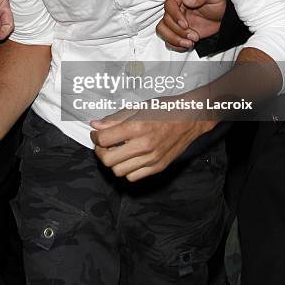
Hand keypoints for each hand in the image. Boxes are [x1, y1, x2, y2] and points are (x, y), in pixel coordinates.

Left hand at [90, 105, 214, 181]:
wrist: (190, 118)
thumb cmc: (165, 110)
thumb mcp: (138, 108)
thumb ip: (115, 119)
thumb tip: (96, 125)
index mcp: (137, 127)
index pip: (103, 139)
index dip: (95, 137)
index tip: (96, 134)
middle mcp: (144, 145)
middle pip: (108, 160)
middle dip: (101, 152)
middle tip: (103, 144)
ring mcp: (151, 159)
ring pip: (118, 171)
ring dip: (113, 162)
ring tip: (117, 151)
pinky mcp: (158, 167)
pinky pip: (133, 177)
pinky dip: (127, 169)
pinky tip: (129, 158)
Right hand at [157, 0, 226, 50]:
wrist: (223, 18)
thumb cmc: (218, 4)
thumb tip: (187, 0)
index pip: (169, 5)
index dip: (175, 16)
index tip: (185, 24)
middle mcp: (175, 9)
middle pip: (165, 20)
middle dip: (179, 32)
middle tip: (194, 36)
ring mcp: (175, 22)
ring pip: (162, 30)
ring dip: (174, 39)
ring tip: (190, 43)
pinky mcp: (177, 32)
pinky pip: (168, 40)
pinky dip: (175, 45)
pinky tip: (187, 45)